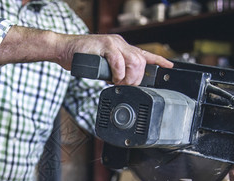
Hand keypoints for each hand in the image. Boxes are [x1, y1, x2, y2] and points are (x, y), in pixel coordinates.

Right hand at [55, 33, 173, 84]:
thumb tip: (123, 82)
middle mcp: (120, 43)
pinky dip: (118, 72)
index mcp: (122, 47)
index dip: (158, 60)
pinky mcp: (103, 45)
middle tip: (125, 85)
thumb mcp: (103, 65)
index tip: (169, 66)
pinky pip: (118, 60)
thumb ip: (114, 70)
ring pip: (134, 60)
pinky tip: (112, 77)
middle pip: (141, 61)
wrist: (64, 50)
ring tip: (118, 82)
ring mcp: (112, 43)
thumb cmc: (81, 58)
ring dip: (129, 76)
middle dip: (137, 77)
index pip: (144, 53)